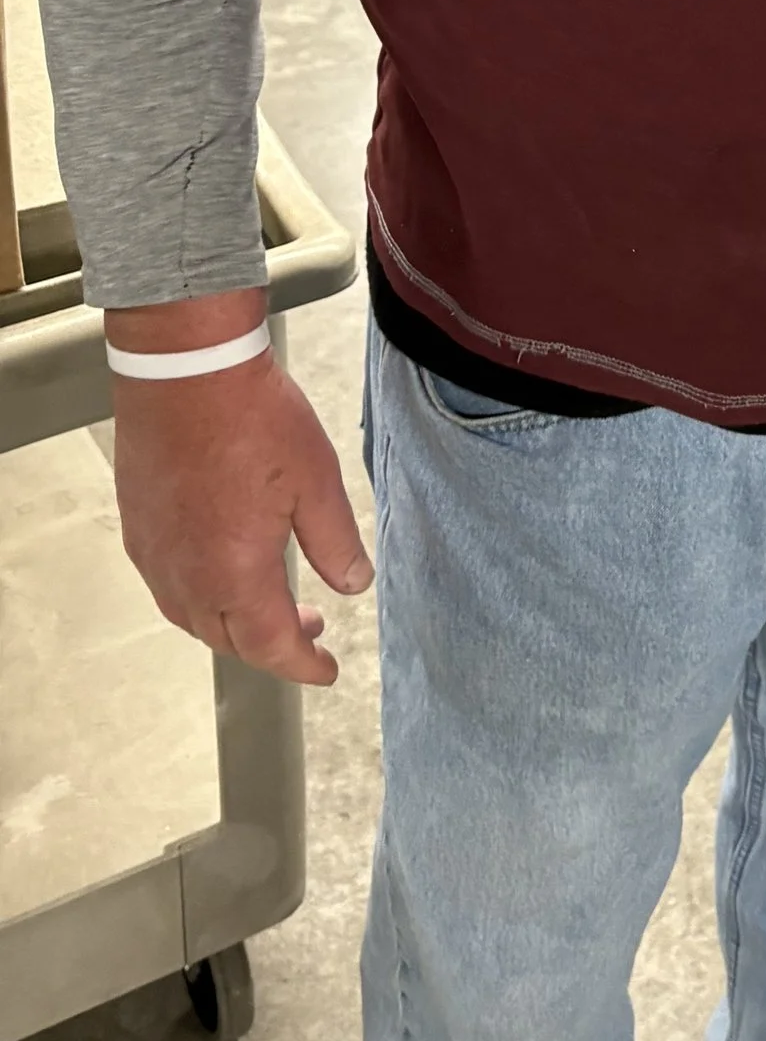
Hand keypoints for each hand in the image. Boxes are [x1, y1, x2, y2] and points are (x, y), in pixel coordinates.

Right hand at [106, 289, 372, 687]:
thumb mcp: (317, 482)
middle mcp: (185, 576)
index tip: (326, 671)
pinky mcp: (138, 526)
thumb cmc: (251, 416)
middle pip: (227, 639)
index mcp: (234, 574)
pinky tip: (225, 569)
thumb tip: (352, 585)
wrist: (185, 369)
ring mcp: (155, 553)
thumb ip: (336, 544)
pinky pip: (168, 584)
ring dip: (234, 623)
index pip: (270, 646)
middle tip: (309, 630)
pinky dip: (201, 595)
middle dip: (271, 646)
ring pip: (193, 616)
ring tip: (272, 604)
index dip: (302, 665)